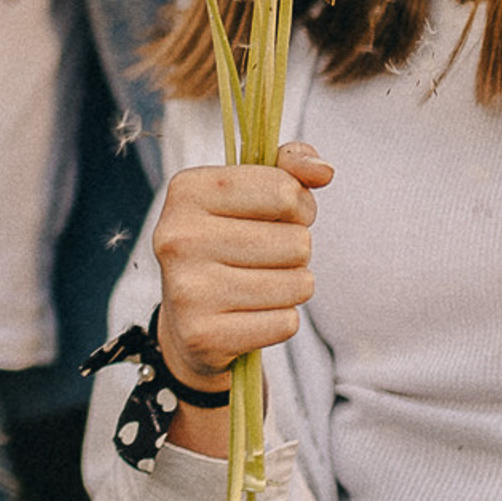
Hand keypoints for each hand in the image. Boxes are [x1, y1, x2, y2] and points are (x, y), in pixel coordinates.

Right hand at [149, 143, 333, 401]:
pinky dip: (279, 321)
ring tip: (257, 286)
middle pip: (297, 241)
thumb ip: (290, 165)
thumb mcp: (251, 193)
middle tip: (262, 258)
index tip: (276, 217)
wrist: (186, 321)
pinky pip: (286, 323)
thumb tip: (323, 171)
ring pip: (298, 284)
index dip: (298, 206)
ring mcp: (187, 289)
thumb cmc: (229, 242)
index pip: (284, 190)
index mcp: (186, 191)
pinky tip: (249, 316)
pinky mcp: (203, 335)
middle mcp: (178, 237)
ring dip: (291, 287)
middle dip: (295, 251)